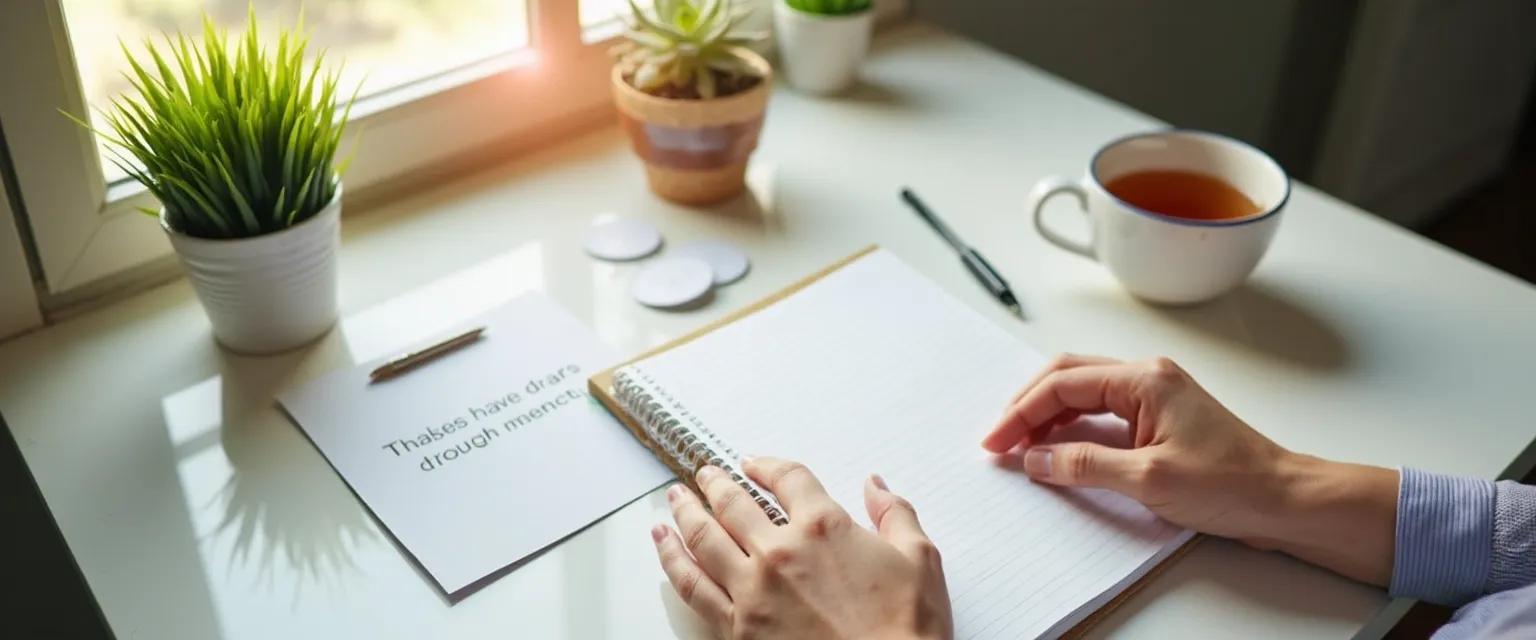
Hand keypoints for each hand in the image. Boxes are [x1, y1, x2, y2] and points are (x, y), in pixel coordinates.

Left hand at [651, 457, 952, 639]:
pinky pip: (691, 584)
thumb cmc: (905, 631)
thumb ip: (896, 514)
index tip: (755, 464)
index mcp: (825, 527)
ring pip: (704, 537)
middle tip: (705, 474)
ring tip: (675, 498)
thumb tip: (876, 486)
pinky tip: (663, 544)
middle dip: (716, 483)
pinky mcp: (737, 627)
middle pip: (735, 502)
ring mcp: (754, 589)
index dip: (767, 466)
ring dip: (685, 511)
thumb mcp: (921, 561)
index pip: (788, 479)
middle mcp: (782, 551)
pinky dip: (672, 559)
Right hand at [982, 354, 1398, 585]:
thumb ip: (1084, 464)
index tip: (995, 441)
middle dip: (1026, 407)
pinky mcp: (1158, 421)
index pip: (1063, 385)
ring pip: (1082, 395)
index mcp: (1145, 379)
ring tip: (1019, 446)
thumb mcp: (1149, 480)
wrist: (1285, 500)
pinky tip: (1056, 450)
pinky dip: (1071, 429)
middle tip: (998, 440)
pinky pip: (1101, 415)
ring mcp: (1154, 398)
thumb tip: (1036, 458)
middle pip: (1067, 378)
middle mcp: (1147, 378)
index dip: (1021, 413)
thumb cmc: (1235, 483)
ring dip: (1047, 417)